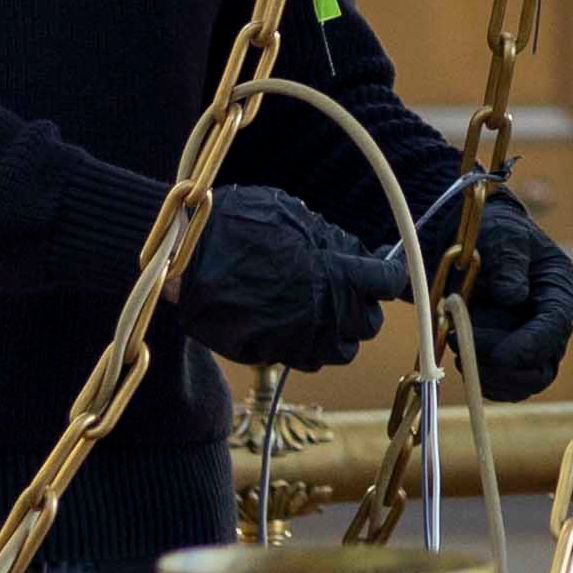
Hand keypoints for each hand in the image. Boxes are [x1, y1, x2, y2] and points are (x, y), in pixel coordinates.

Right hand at [176, 185, 397, 370]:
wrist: (181, 259)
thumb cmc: (235, 225)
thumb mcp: (290, 213)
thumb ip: (330, 237)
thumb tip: (355, 251)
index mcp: (335, 274)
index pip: (387, 281)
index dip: (391, 272)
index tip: (388, 268)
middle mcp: (322, 314)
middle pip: (368, 323)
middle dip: (365, 304)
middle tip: (352, 286)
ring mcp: (295, 339)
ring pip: (341, 351)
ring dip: (342, 331)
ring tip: (326, 308)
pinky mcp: (268, 354)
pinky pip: (306, 358)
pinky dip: (311, 344)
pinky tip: (298, 322)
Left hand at [449, 198, 572, 403]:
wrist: (475, 244)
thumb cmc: (496, 235)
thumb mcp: (503, 235)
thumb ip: (509, 260)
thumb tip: (513, 294)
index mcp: (560, 289)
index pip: (557, 325)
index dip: (532, 345)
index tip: (500, 354)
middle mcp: (551, 323)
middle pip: (543, 367)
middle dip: (505, 368)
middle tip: (467, 350)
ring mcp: (531, 344)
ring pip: (522, 382)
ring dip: (489, 375)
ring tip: (460, 346)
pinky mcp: (509, 358)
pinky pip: (502, 386)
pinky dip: (481, 380)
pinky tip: (461, 356)